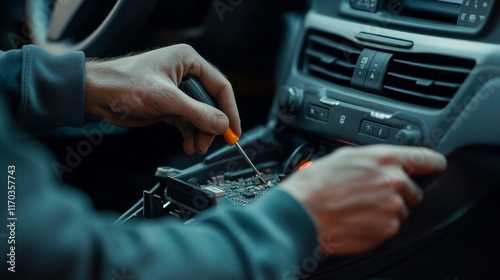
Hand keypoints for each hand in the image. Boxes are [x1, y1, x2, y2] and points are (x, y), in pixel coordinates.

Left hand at [84, 44, 239, 154]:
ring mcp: (176, 92)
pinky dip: (189, 134)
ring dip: (200, 133)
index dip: (229, 109)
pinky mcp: (167, 106)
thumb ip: (197, 112)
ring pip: (199, 115)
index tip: (233, 129)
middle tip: (212, 142)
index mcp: (188, 61)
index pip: (220, 86)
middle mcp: (185, 75)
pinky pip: (186, 122)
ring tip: (197, 147)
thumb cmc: (124, 83)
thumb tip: (222, 124)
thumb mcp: (167, 99)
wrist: (97, 95)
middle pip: (210, 104)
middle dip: (211, 125)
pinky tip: (189, 145)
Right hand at [280, 145, 446, 254]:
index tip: (434, 167)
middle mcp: (393, 181)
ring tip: (359, 207)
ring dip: (386, 210)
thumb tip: (385, 162)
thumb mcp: (345, 156)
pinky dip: (378, 225)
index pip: (427, 159)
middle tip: (371, 194)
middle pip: (414, 190)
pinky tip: (357, 218)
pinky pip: (390, 227)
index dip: (432, 164)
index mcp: (384, 159)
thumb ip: (374, 159)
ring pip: (401, 210)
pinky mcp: (387, 230)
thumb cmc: (316, 183)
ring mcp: (392, 207)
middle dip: (398, 192)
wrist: (303, 211)